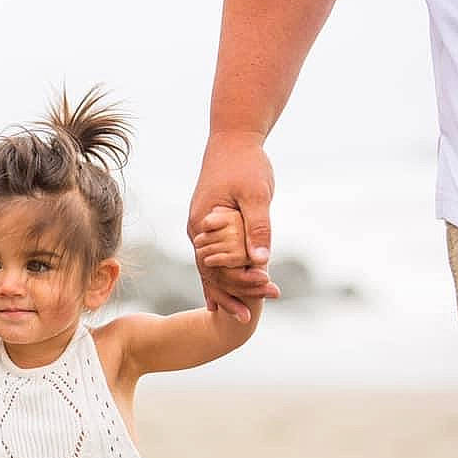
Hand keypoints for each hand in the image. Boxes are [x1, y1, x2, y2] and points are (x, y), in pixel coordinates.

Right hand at [188, 131, 277, 320]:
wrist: (232, 140)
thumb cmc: (245, 164)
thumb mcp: (256, 194)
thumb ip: (257, 227)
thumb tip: (260, 261)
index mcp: (203, 225)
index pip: (217, 266)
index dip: (239, 284)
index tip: (260, 297)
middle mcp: (196, 232)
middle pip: (210, 273)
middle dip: (232, 294)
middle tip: (249, 317)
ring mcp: (200, 231)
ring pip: (209, 269)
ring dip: (225, 291)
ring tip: (239, 317)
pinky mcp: (208, 228)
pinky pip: (211, 260)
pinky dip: (218, 278)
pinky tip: (221, 298)